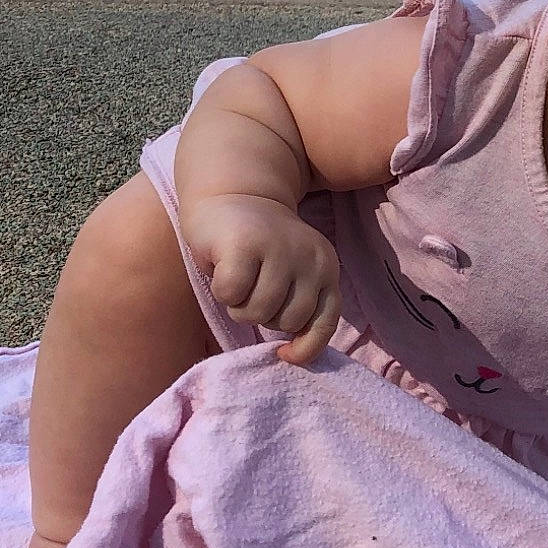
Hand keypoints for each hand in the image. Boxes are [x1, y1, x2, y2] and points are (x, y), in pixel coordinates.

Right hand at [181, 193, 341, 362]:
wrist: (231, 192)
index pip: (325, 321)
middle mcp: (310, 256)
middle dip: (262, 314)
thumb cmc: (258, 246)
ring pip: (258, 312)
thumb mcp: (291, 274)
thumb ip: (299, 304)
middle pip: (286, 321)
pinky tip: (223, 266)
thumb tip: (292, 355)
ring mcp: (279, 248)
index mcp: (326, 265)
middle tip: (251, 286)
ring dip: (239, 304)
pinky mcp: (246, 244)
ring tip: (238, 276)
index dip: (306, 346)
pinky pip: (231, 294)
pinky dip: (221, 290)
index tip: (285, 352)